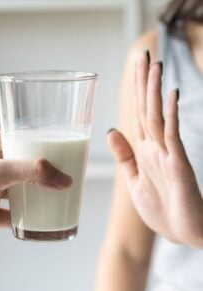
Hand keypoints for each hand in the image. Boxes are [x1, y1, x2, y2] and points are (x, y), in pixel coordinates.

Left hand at [108, 51, 202, 245]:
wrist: (182, 233)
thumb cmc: (160, 208)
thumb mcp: (134, 180)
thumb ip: (124, 156)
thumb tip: (111, 131)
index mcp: (143, 151)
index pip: (137, 114)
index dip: (135, 91)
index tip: (134, 67)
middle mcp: (155, 147)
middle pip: (147, 109)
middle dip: (144, 82)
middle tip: (143, 54)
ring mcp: (167, 154)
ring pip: (158, 116)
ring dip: (155, 91)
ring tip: (154, 66)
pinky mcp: (179, 165)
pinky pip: (173, 136)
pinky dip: (171, 115)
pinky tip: (171, 95)